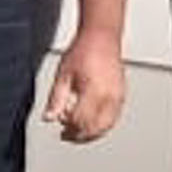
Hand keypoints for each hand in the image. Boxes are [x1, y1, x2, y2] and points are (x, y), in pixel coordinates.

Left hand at [43, 27, 126, 143]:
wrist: (102, 37)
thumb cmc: (84, 51)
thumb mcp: (63, 75)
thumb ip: (56, 99)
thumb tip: (49, 117)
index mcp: (94, 92)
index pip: (81, 122)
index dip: (69, 129)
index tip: (61, 127)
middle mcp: (109, 96)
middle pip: (95, 128)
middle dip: (80, 134)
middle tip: (68, 134)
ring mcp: (118, 96)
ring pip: (107, 125)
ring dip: (92, 132)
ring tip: (79, 130)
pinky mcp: (122, 94)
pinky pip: (114, 117)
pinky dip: (103, 124)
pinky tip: (92, 121)